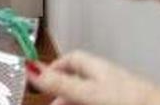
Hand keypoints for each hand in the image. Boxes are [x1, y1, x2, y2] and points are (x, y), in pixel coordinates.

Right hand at [27, 51, 159, 104]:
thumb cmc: (128, 99)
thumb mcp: (87, 91)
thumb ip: (59, 83)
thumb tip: (30, 68)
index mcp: (96, 66)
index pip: (71, 59)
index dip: (55, 68)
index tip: (41, 80)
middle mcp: (106, 77)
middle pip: (77, 80)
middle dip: (62, 92)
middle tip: (50, 104)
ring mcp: (116, 92)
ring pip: (87, 95)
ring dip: (73, 102)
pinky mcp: (122, 102)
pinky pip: (97, 102)